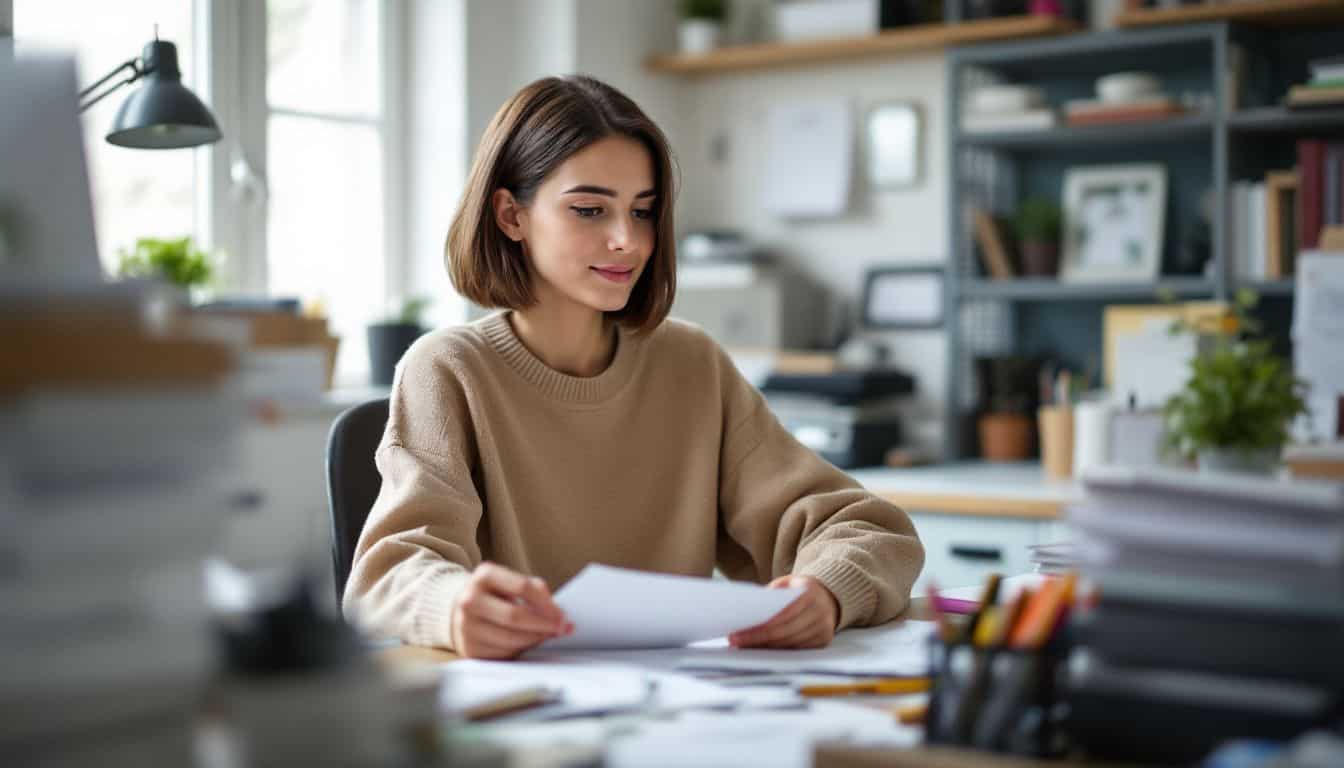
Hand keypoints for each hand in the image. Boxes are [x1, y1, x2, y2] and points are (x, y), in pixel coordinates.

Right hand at [451, 562, 572, 658]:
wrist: (460, 610)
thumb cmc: (495, 596)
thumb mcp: (511, 583)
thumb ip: (535, 591)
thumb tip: (559, 614)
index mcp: (484, 576)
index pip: (522, 587)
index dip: (546, 603)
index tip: (562, 614)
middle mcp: (470, 599)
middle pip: (515, 615)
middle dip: (544, 624)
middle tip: (562, 628)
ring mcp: (466, 625)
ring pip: (510, 638)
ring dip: (536, 639)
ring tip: (550, 635)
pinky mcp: (469, 648)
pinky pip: (504, 653)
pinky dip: (522, 649)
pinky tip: (530, 643)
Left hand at [728, 575, 839, 649]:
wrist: (830, 596)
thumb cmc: (801, 589)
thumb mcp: (787, 582)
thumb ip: (771, 593)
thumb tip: (748, 611)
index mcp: (810, 592)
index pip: (783, 614)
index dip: (761, 627)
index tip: (740, 633)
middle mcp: (820, 611)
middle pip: (785, 632)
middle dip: (758, 639)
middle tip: (736, 641)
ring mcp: (824, 628)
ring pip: (790, 644)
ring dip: (766, 647)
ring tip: (744, 646)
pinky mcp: (823, 641)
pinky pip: (797, 650)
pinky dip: (778, 650)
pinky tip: (763, 648)